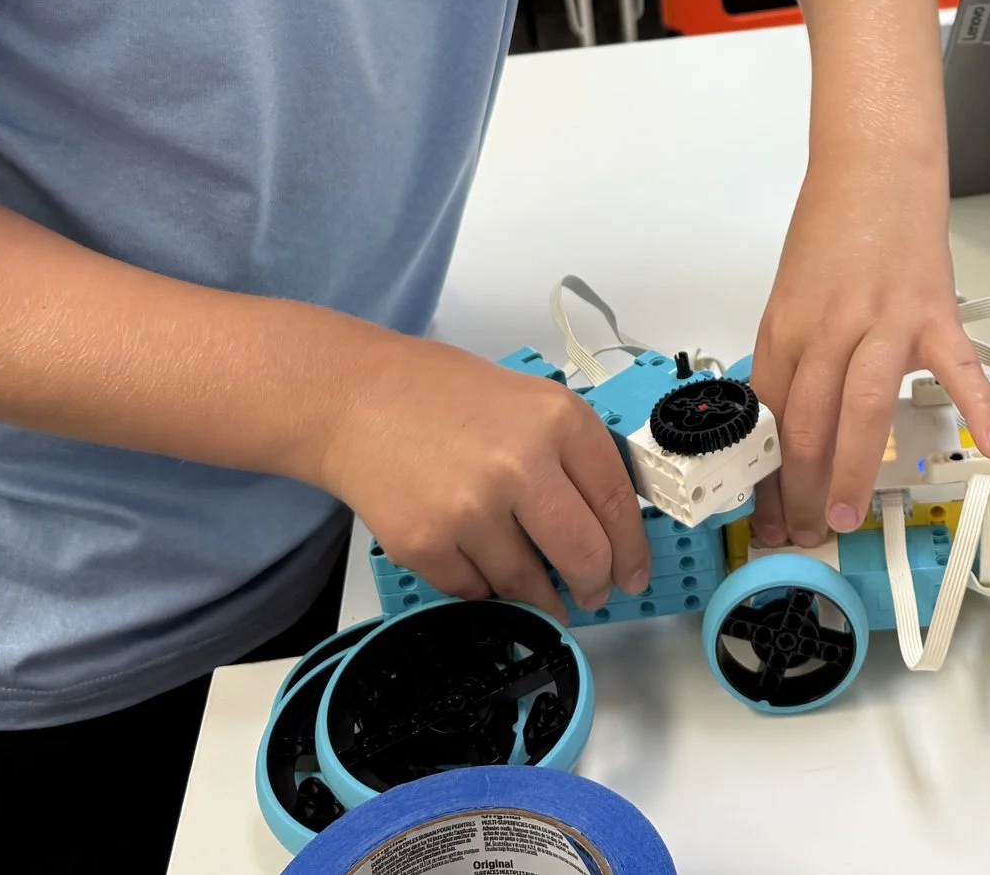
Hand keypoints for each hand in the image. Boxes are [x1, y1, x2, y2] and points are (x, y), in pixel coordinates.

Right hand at [313, 330, 650, 615]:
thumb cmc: (441, 395)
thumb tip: (613, 517)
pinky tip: (475, 556)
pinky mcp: (427, 545)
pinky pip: (475, 590)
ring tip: (536, 585)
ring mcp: (471, 510)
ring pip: (528, 585)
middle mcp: (520, 465)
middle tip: (592, 592)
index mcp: (557, 421)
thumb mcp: (529, 401)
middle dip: (595, 585)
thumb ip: (573, 453)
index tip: (634, 573)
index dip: (633, 550)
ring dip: (539, 595)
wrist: (355, 399)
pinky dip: (482, 584)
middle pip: (585, 556)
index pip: (618, 504)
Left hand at [749, 167, 989, 547]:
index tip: (764, 519)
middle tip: (803, 535)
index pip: (767, 419)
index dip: (763, 477)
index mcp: (785, 328)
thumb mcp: (791, 295)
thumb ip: (794, 356)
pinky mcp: (931, 309)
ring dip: (852, 470)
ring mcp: (881, 320)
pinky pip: (956, 366)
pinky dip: (977, 406)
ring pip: (860, 408)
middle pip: (806, 424)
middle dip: (801, 491)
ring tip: (848, 516)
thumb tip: (790, 424)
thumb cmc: (834, 225)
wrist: (875, 165)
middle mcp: (826, 329)